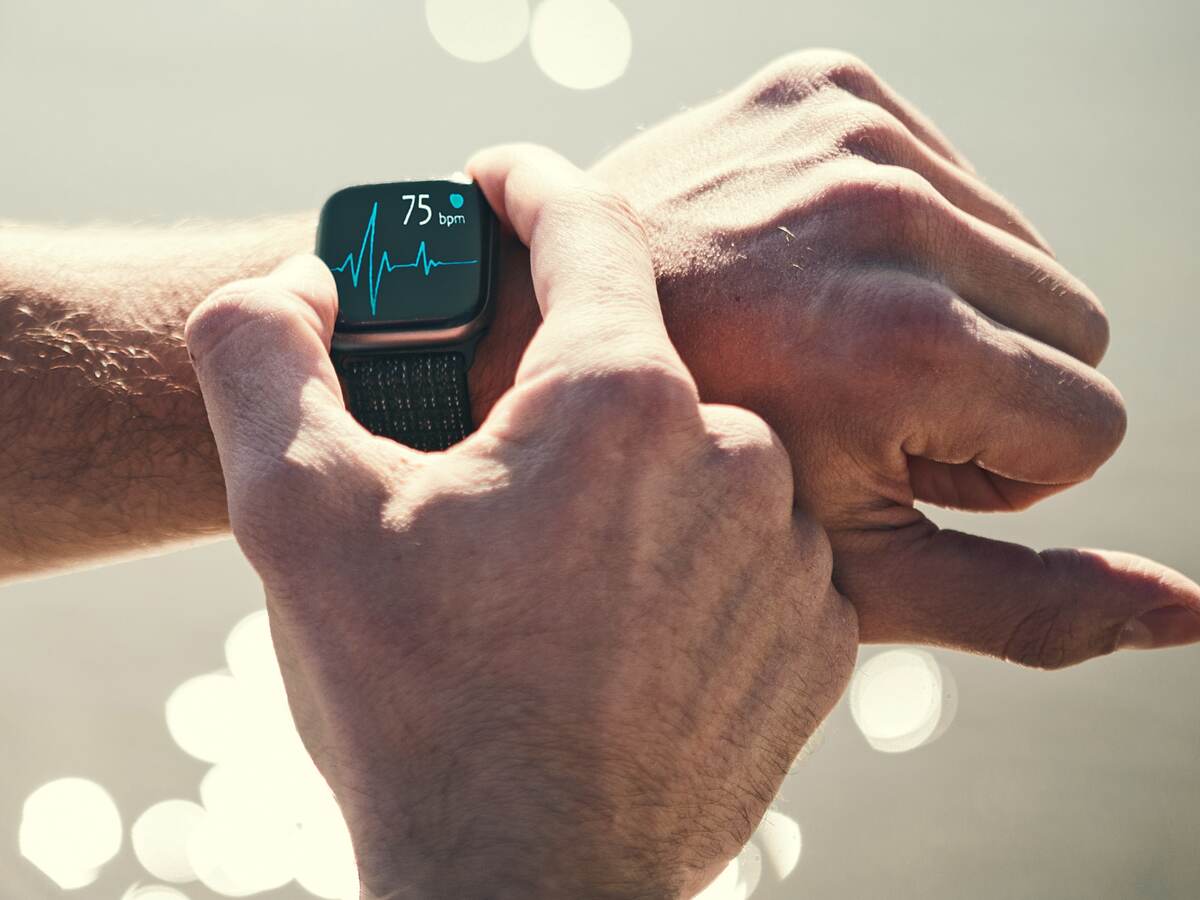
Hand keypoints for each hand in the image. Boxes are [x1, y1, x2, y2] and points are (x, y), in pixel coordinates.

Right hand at [186, 148, 856, 898]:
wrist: (522, 890)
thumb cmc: (414, 704)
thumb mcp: (291, 512)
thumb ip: (266, 352)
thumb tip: (303, 281)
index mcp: (619, 401)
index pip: (588, 229)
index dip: (531, 188)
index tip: (500, 181)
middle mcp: (735, 458)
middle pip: (635, 371)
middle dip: (557, 396)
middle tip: (486, 469)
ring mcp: (792, 555)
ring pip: (697, 467)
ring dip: (624, 491)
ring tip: (550, 577)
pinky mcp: (819, 640)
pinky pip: (753, 555)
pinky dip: (689, 565)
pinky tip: (622, 626)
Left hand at [587, 50, 1199, 666]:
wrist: (530, 338)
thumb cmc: (682, 479)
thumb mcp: (852, 573)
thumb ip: (1029, 604)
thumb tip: (1190, 611)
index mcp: (908, 347)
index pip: (1091, 427)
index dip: (990, 465)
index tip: (880, 454)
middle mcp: (893, 218)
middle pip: (1075, 327)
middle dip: (981, 385)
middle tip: (846, 399)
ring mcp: (853, 136)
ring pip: (1024, 251)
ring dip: (950, 308)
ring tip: (820, 334)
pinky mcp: (824, 87)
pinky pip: (958, 181)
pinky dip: (907, 240)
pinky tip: (809, 273)